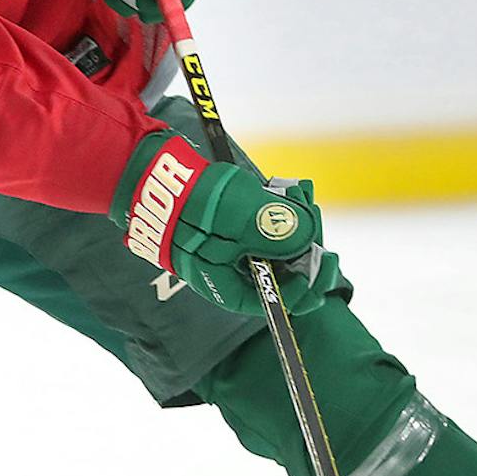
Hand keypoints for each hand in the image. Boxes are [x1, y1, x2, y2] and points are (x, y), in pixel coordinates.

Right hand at [110, 130, 339, 315]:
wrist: (149, 176)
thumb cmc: (193, 204)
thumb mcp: (243, 217)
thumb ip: (280, 232)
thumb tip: (309, 236)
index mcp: (229, 289)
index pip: (280, 299)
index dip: (309, 281)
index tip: (327, 257)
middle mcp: (227, 275)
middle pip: (278, 269)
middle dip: (300, 242)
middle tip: (310, 211)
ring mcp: (222, 250)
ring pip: (268, 245)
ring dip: (287, 221)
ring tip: (295, 193)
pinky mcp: (219, 227)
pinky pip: (254, 228)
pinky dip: (269, 211)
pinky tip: (276, 191)